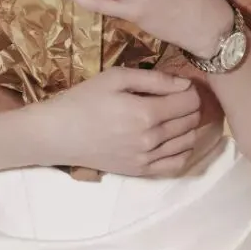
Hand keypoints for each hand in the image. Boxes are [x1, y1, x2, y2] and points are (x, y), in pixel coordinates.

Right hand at [29, 66, 203, 177]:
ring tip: (177, 115)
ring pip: (188, 142)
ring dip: (189, 126)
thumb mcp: (116, 77)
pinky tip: (176, 139)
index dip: (191, 90)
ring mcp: (146, 159)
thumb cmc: (84, 100)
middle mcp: (151, 139)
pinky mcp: (140, 172)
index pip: (190, 102)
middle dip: (192, 106)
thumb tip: (185, 84)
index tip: (182, 84)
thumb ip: (154, 79)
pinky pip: (176, 165)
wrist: (58, 134)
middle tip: (180, 97)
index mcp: (146, 113)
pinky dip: (184, 150)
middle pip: (191, 121)